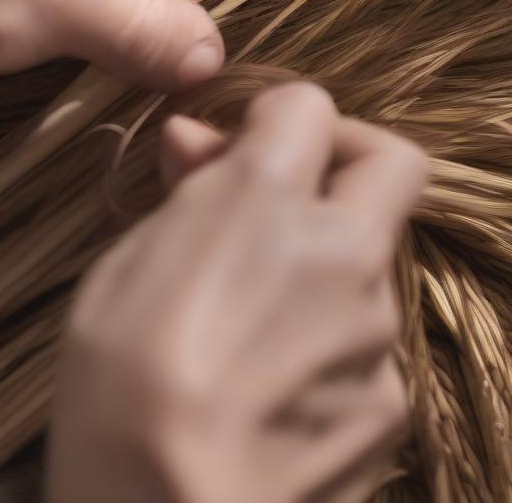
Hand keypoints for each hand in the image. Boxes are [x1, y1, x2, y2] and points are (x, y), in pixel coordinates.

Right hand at [48, 83, 428, 502]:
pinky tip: (270, 390)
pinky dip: (328, 345)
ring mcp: (377, 334)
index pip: (309, 104)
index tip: (240, 147)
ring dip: (324, 267)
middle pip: (390, 163)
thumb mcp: (122, 269)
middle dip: (348, 158)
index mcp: (267, 202)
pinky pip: (366, 346)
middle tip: (286, 198)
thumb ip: (183, 193)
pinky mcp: (392, 407)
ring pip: (370, 263)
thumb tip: (197, 141)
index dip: (275, 115)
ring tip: (245, 328)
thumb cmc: (119, 394)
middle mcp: (343, 254)